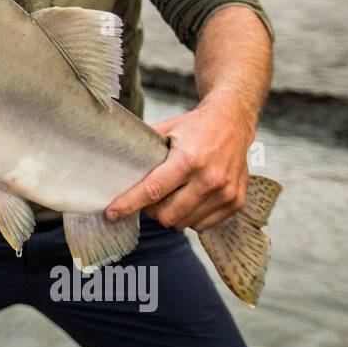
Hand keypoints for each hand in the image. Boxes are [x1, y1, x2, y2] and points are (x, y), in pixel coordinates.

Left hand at [104, 96, 254, 230]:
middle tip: (149, 198)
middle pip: (167, 214)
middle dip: (151, 211)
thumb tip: (112, 162)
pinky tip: (189, 200)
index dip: (129, 204)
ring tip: (171, 196)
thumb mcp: (167, 129)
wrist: (233, 121)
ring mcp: (225, 192)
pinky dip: (190, 218)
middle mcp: (209, 178)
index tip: (112, 213)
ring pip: (184, 223)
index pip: (153, 190)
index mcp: (188, 159)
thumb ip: (143, 148)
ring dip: (171, 215)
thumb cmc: (196, 126)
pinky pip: (202, 225)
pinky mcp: (236, 202)